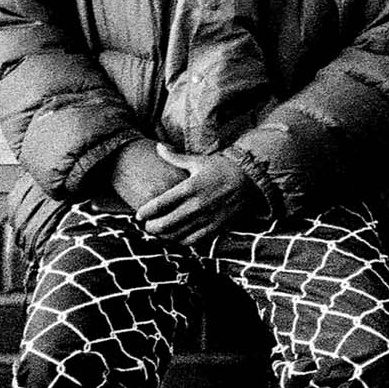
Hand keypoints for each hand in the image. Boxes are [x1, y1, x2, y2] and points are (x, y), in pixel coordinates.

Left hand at [135, 145, 260, 248]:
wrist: (250, 180)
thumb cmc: (221, 168)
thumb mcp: (198, 160)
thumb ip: (175, 157)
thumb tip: (157, 146)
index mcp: (190, 187)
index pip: (160, 204)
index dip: (145, 212)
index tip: (138, 215)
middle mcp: (197, 205)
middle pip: (165, 223)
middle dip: (151, 227)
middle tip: (147, 225)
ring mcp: (206, 218)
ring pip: (177, 235)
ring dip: (164, 236)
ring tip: (159, 232)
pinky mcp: (215, 227)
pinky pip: (192, 241)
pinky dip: (180, 241)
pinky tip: (176, 237)